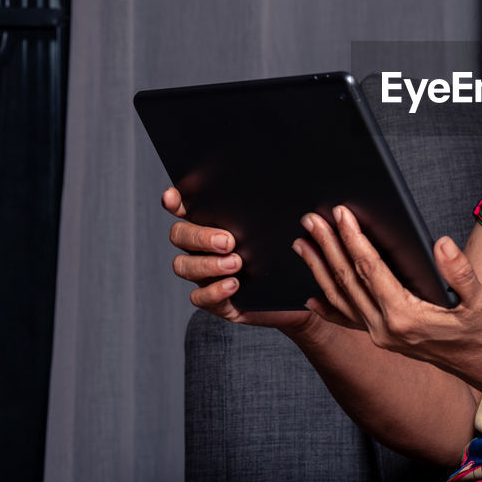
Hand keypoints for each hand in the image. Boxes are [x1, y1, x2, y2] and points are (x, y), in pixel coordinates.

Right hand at [164, 187, 316, 333]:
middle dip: (200, 236)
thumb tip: (286, 180)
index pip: (185, 207)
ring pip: (184, 266)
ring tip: (237, 263)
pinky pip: (200, 297)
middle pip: (180, 235)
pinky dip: (214, 290)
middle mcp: (204, 247)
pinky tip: (234, 285)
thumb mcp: (290, 224)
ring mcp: (207, 274)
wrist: (307, 289)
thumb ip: (278, 205)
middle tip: (229, 241)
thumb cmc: (296, 249)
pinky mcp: (216, 300)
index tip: (173, 197)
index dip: (175, 201)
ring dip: (208, 264)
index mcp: (216, 222)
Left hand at [293, 205, 481, 391]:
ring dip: (320, 270)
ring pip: (340, 299)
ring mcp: (379, 336)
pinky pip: (347, 320)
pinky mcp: (381, 338)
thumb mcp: (480, 300)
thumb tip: (441, 244)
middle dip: (328, 247)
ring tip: (302, 244)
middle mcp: (385, 329)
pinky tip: (311, 295)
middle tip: (310, 219)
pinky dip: (327, 306)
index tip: (340, 214)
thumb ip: (460, 272)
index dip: (354, 239)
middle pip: (348, 281)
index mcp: (406, 316)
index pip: (370, 270)